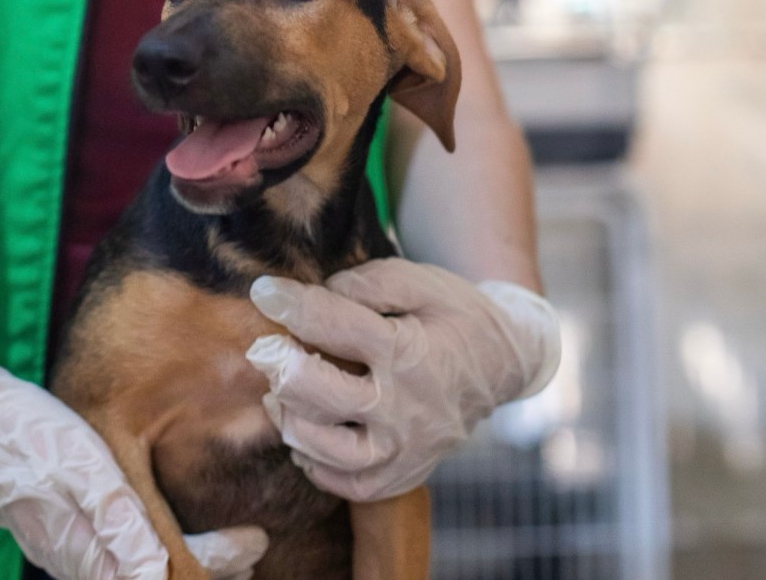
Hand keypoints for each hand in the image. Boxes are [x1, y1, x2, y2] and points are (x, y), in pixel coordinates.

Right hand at [0, 342, 267, 579]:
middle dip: (205, 570)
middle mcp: (79, 560)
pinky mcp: (65, 532)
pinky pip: (119, 558)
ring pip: (137, 572)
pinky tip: (170, 536)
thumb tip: (155, 573)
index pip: (161, 576)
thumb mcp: (81, 467)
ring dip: (184, 563)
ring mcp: (70, 549)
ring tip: (230, 549)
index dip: (210, 567)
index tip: (252, 545)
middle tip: (253, 548)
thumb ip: (116, 521)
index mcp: (87, 550)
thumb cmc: (31, 435)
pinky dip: (156, 553)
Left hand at [245, 258, 559, 501]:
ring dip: (292, 420)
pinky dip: (314, 462)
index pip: (338, 327)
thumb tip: (316, 294)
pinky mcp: (401, 474)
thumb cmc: (453, 316)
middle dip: (282, 369)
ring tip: (279, 393)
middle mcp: (405, 408)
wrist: (502, 364)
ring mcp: (404, 449)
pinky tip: (307, 430)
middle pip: (323, 397)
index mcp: (409, 352)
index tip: (264, 291)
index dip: (293, 305)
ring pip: (328, 451)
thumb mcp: (421, 281)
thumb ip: (368, 283)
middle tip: (263, 349)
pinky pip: (346, 484)